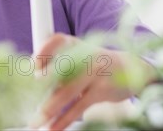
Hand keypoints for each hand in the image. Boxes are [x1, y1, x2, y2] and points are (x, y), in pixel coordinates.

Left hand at [31, 33, 157, 130]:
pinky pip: (78, 107)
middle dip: (41, 84)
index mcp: (78, 43)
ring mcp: (94, 72)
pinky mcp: (101, 90)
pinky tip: (53, 128)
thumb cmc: (99, 64)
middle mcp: (85, 54)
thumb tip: (34, 82)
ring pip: (65, 92)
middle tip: (28, 97)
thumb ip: (61, 64)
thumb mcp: (82, 55)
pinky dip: (64, 120)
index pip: (57, 40)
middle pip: (58, 68)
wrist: (134, 69)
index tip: (32, 66)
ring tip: (36, 122)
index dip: (42, 51)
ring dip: (48, 110)